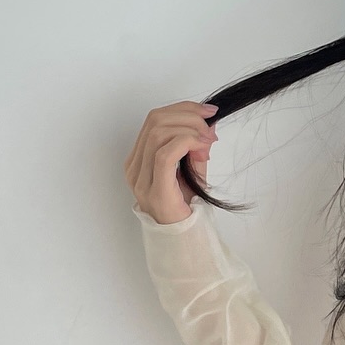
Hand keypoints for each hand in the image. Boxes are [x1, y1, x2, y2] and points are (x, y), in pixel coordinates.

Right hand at [123, 100, 218, 223]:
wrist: (185, 236)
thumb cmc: (186, 203)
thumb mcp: (192, 165)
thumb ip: (196, 142)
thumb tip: (208, 120)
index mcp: (139, 158)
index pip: (155, 118)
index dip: (183, 108)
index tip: (208, 112)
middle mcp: (134, 166)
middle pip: (155, 120)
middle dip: (188, 116)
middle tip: (210, 129)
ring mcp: (140, 179)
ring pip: (159, 133)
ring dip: (190, 130)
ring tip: (208, 143)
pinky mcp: (154, 190)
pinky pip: (165, 154)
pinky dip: (186, 143)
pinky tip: (201, 149)